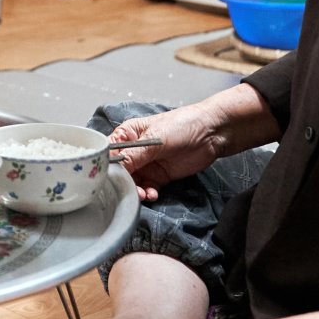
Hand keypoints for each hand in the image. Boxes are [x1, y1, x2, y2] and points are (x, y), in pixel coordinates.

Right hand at [111, 99, 237, 200]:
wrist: (212, 133)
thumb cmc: (182, 125)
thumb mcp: (155, 140)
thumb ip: (134, 156)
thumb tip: (115, 169)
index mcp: (128, 135)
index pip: (109, 152)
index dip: (107, 166)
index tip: (108, 178)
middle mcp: (134, 151)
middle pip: (119, 171)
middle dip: (122, 182)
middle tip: (128, 190)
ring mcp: (147, 164)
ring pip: (132, 182)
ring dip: (135, 190)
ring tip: (143, 194)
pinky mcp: (159, 176)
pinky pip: (147, 188)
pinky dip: (148, 193)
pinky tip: (152, 194)